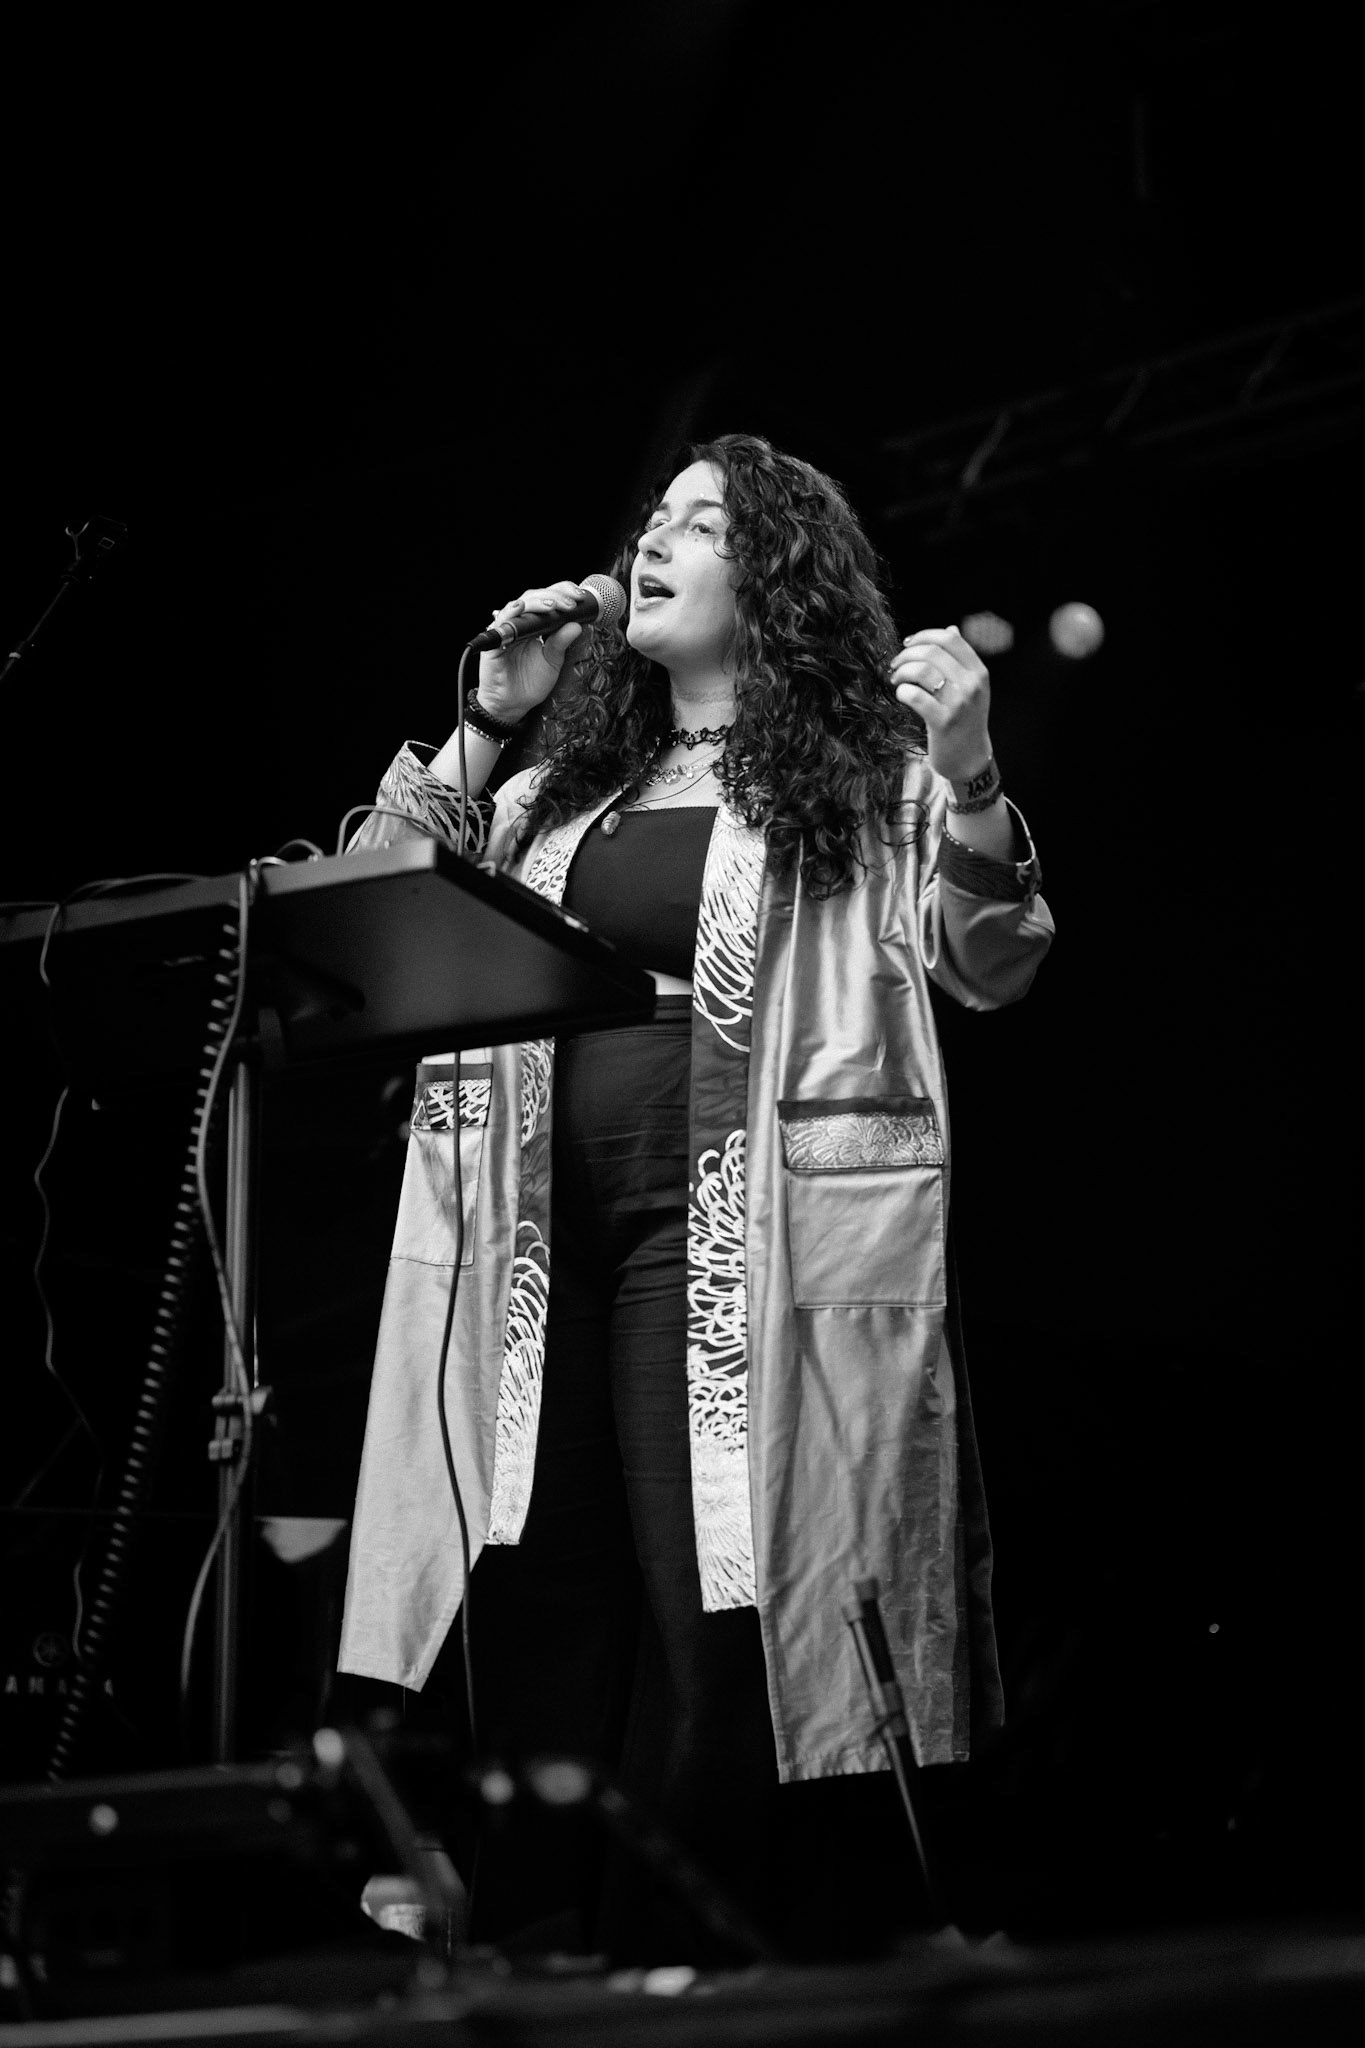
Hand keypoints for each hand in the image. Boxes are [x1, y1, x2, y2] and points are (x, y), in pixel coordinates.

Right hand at [476, 581, 594, 721]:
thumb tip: (577, 625)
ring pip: (521, 604)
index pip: (549, 599)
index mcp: (536, 625)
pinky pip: (501, 621)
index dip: (563, 593)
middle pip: (536, 597)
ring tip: (553, 606)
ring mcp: (508, 629)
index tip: (580, 596)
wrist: (512, 704)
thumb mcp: (552, 662)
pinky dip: (510, 613)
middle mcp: (522, 623)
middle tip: (571, 602)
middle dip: (555, 595)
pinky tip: (521, 608)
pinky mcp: (495, 640)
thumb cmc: (529, 683)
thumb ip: (562, 642)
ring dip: (538, 602)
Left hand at [888, 626, 992, 783]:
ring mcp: (959, 703)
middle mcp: (972, 685)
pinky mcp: (943, 722)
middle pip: (932, 652)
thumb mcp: (971, 688)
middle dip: (906, 654)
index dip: (923, 636)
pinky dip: (902, 691)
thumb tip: (951, 629)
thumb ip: (961, 660)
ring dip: (901, 672)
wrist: (969, 759)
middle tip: (895, 665)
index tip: (907, 644)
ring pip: (921, 671)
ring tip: (896, 681)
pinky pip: (914, 696)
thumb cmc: (965, 719)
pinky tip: (902, 695)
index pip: (950, 638)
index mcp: (979, 672)